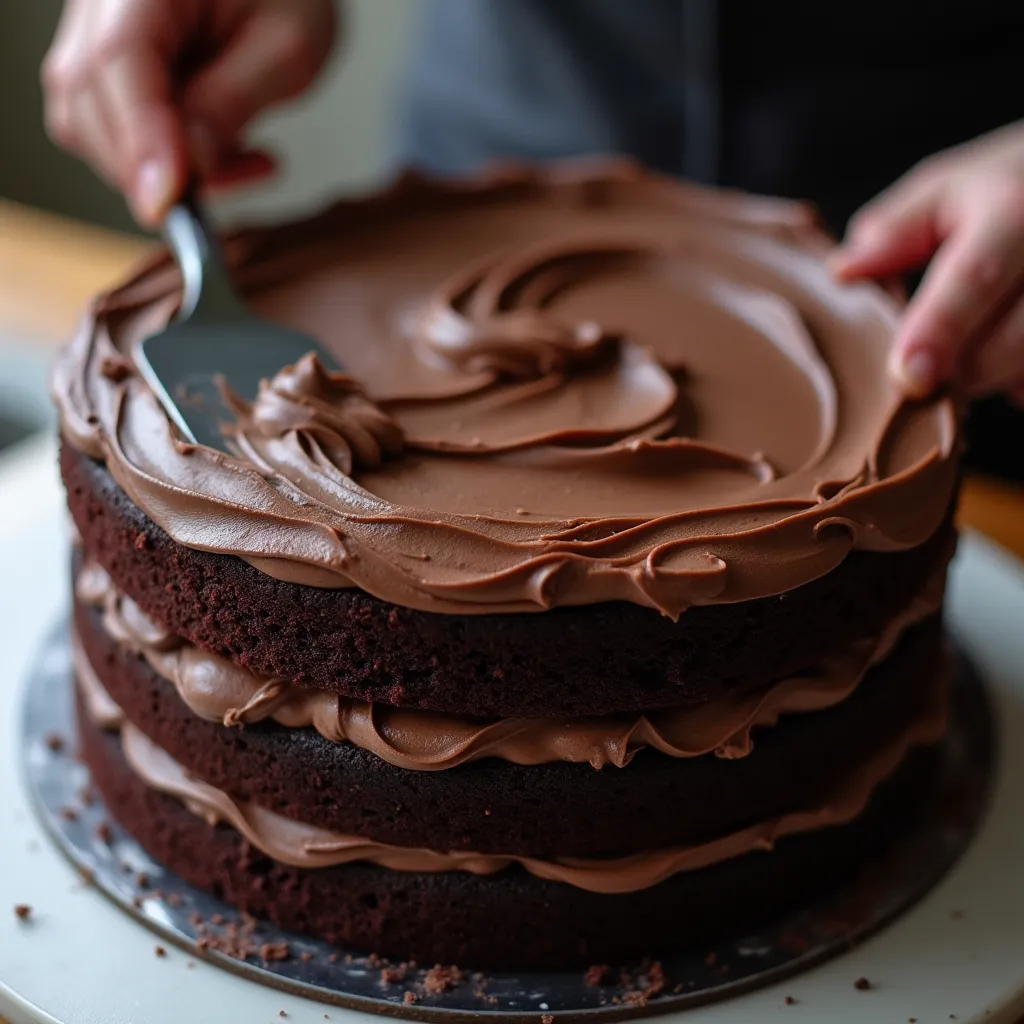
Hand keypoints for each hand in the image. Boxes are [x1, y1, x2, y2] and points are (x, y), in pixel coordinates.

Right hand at [42, 0, 337, 225]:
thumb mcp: (287, 48)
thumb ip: (233, 104)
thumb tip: (190, 170)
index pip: (119, 59)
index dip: (141, 139)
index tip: (168, 201)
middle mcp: (100, 2)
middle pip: (90, 101)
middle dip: (156, 166)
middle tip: (239, 177)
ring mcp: (94, 35)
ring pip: (91, 126)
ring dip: (167, 168)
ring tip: (248, 157)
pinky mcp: (110, 72)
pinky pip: (115, 130)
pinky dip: (168, 161)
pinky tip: (225, 152)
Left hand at [832, 121, 1023, 402]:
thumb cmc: (1009, 188)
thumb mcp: (949, 189)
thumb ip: (895, 232)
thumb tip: (844, 272)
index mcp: (1014, 212)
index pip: (975, 278)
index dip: (939, 329)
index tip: (908, 376)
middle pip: (1003, 346)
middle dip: (953, 371)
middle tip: (926, 360)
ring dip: (991, 376)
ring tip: (979, 337)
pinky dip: (1018, 380)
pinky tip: (1010, 348)